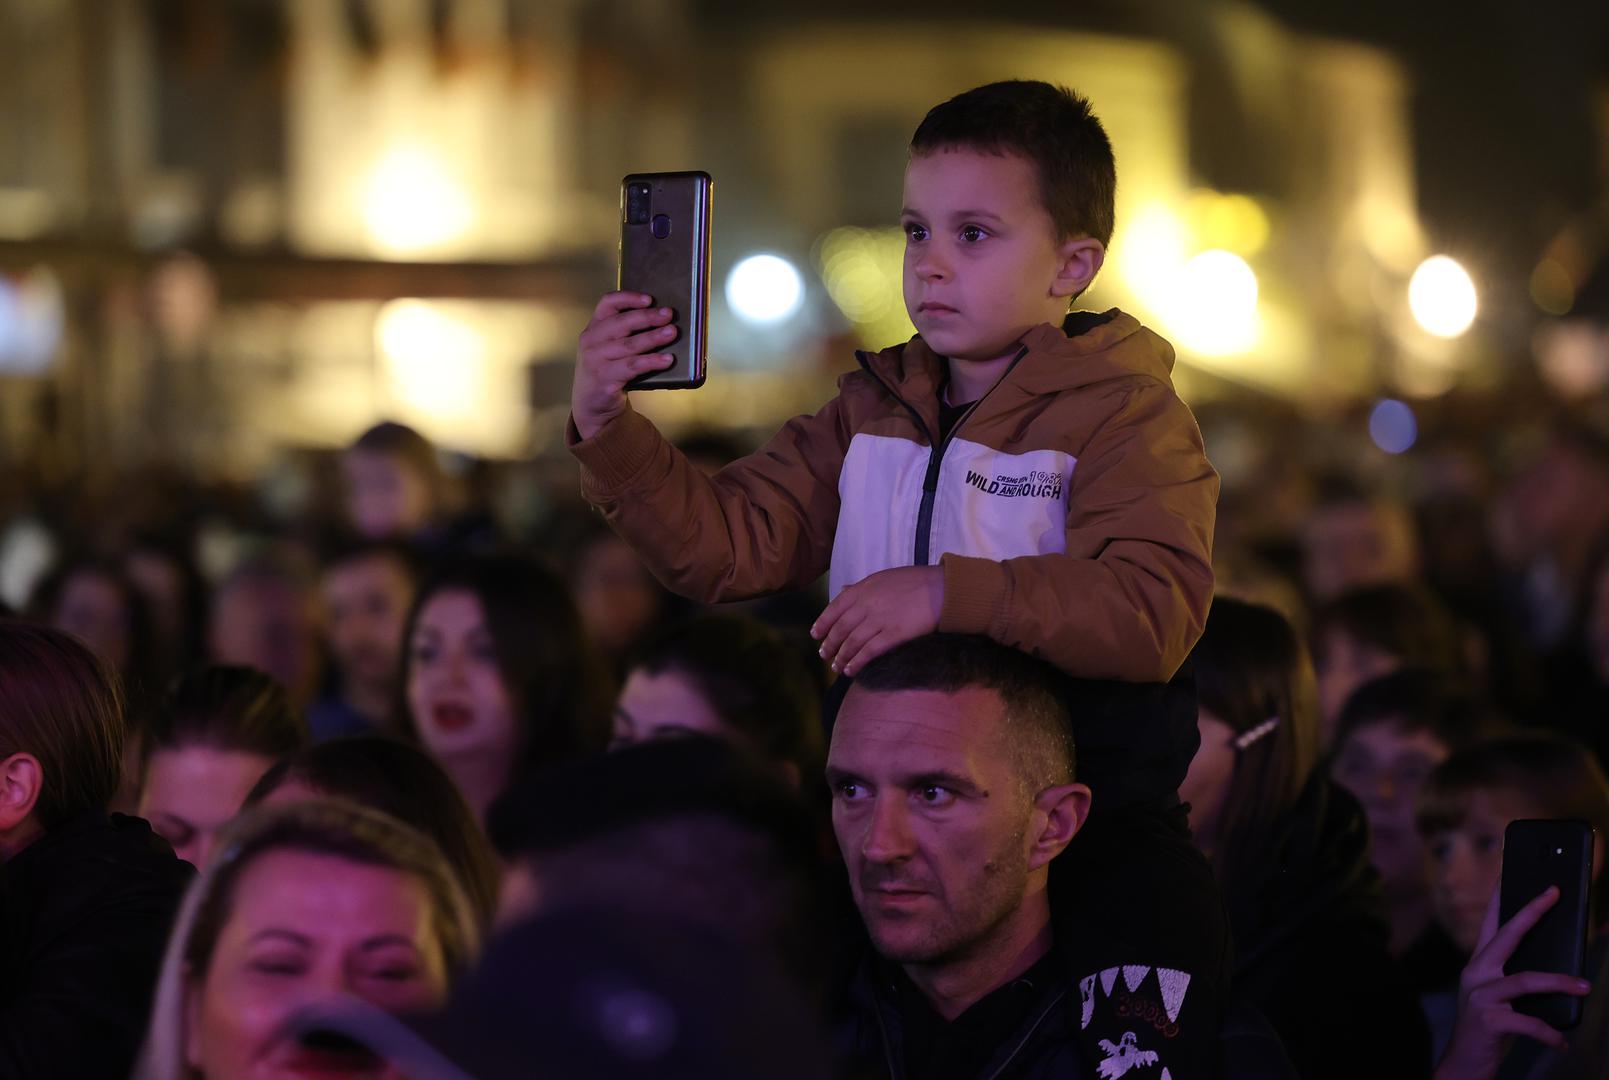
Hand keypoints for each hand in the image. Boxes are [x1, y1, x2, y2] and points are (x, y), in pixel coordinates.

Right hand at [572, 292, 678, 438]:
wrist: (592, 404)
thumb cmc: (608, 370)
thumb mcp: (608, 347)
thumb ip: (625, 333)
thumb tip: (662, 321)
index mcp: (594, 328)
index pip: (607, 303)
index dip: (628, 298)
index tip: (649, 299)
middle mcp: (591, 341)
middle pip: (622, 322)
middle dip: (648, 317)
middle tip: (668, 314)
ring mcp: (595, 360)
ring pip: (629, 345)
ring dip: (653, 338)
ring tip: (672, 333)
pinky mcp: (605, 379)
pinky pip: (632, 367)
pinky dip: (651, 361)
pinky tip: (667, 360)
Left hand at [811, 566, 942, 676]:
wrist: (942, 588)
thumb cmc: (915, 581)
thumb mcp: (883, 577)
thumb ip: (861, 587)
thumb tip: (843, 590)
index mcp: (863, 588)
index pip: (834, 608)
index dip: (822, 623)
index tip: (815, 635)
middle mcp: (867, 604)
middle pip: (840, 628)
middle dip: (830, 644)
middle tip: (824, 655)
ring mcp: (879, 619)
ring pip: (851, 642)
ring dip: (841, 657)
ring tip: (836, 667)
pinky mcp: (893, 634)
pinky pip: (868, 652)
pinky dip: (856, 663)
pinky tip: (851, 670)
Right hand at [1433, 885, 1591, 1079]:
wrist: (1464, 1063)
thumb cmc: (1490, 1029)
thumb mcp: (1501, 999)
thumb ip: (1518, 979)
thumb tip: (1560, 968)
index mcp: (1478, 964)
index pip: (1491, 923)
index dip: (1501, 897)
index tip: (1511, 873)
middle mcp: (1475, 973)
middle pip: (1506, 936)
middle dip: (1531, 912)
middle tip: (1553, 893)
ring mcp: (1479, 995)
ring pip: (1526, 980)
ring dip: (1560, 983)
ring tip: (1586, 987)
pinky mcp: (1487, 1020)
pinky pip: (1528, 1022)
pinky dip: (1550, 1034)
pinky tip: (1563, 1043)